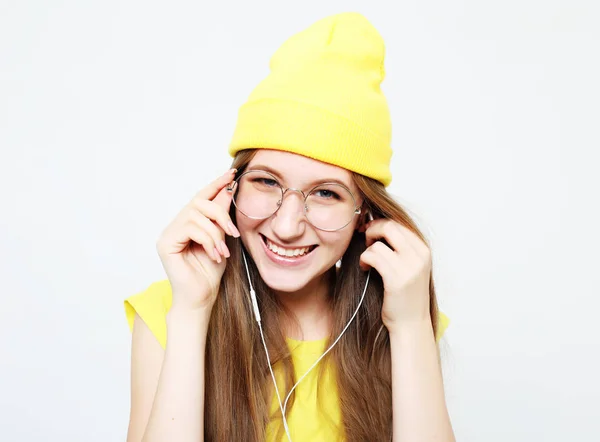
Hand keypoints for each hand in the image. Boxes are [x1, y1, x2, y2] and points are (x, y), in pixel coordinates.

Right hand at [156, 169, 239, 311]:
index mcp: (189, 222)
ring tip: (222, 251)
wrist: (202, 298)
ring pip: (196, 215)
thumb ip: (222, 217)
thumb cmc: (211, 272)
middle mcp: (176, 225)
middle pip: (199, 202)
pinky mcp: (165, 243)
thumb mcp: (222, 239)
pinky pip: (190, 228)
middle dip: (220, 213)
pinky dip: (207, 240)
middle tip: (233, 232)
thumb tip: (228, 190)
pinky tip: (214, 254)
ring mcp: (168, 233)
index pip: (202, 197)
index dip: (216, 184)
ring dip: (215, 233)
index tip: (232, 174)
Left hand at [359, 219, 431, 333]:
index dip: (380, 224)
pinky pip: (372, 256)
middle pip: (389, 226)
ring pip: (378, 243)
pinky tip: (366, 268)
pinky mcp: (396, 279)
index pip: (399, 224)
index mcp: (423, 250)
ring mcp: (410, 268)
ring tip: (367, 262)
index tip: (369, 231)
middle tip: (365, 242)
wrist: (410, 324)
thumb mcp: (408, 266)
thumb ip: (399, 247)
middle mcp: (420, 256)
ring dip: (367, 250)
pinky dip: (365, 259)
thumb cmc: (404, 295)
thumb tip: (376, 224)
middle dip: (372, 230)